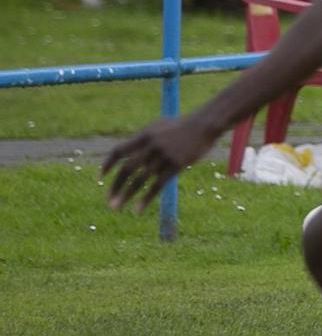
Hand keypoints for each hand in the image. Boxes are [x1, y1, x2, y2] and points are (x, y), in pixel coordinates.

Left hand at [101, 114, 218, 210]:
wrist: (205, 125)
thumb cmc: (184, 126)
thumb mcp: (160, 127)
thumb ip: (145, 140)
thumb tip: (131, 152)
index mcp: (144, 135)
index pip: (119, 151)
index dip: (108, 164)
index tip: (101, 177)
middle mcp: (151, 146)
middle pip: (127, 168)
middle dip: (115, 185)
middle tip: (108, 200)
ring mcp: (164, 156)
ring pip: (140, 179)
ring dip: (126, 195)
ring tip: (115, 208)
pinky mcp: (176, 165)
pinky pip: (157, 185)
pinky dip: (146, 199)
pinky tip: (138, 210)